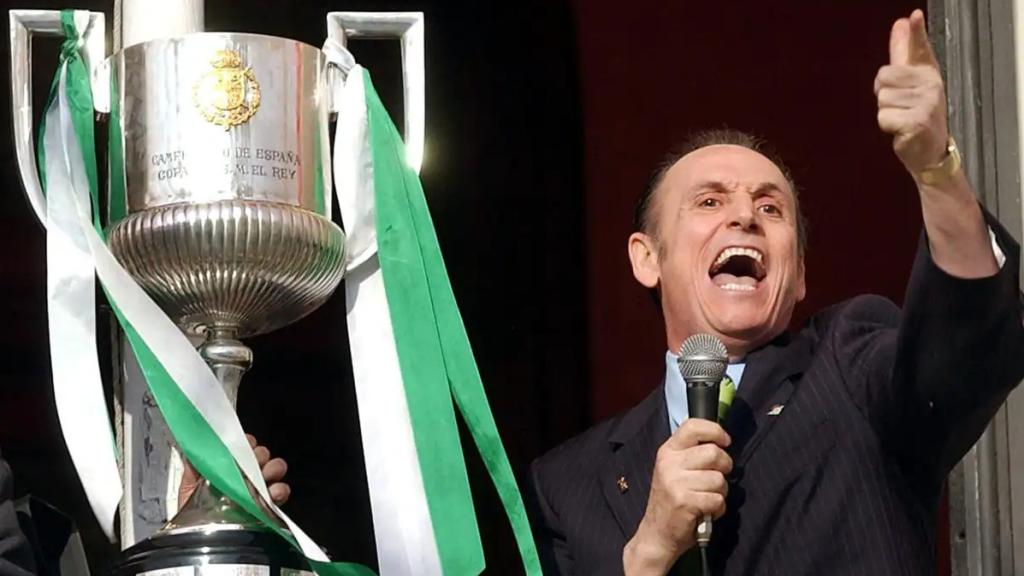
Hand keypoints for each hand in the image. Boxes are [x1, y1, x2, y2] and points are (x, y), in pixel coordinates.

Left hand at [178, 434, 290, 509]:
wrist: (199, 542)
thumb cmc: (192, 516)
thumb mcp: (187, 488)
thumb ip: (192, 466)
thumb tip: (193, 445)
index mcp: (228, 467)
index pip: (241, 445)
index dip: (243, 442)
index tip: (240, 444)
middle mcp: (245, 476)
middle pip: (260, 454)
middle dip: (259, 454)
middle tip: (252, 461)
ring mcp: (258, 490)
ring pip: (274, 469)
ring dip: (273, 468)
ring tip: (265, 475)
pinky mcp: (268, 507)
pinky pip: (281, 493)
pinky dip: (280, 490)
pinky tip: (272, 493)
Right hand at [623, 419, 731, 574]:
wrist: (657, 534)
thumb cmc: (672, 501)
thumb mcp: (674, 470)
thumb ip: (691, 453)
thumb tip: (721, 441)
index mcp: (667, 451)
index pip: (693, 426)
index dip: (715, 431)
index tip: (725, 441)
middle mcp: (669, 463)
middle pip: (714, 452)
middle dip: (724, 467)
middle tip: (716, 479)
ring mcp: (675, 482)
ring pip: (719, 479)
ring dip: (720, 492)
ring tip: (706, 498)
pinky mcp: (684, 502)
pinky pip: (717, 499)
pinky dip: (717, 509)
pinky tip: (705, 511)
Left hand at [875, 9, 948, 174]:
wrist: (929, 151)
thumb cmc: (917, 114)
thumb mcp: (911, 82)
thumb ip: (904, 53)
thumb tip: (901, 22)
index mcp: (928, 72)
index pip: (920, 48)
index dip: (916, 33)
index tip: (913, 16)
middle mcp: (930, 85)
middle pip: (883, 76)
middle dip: (883, 93)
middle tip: (899, 106)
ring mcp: (926, 104)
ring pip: (882, 98)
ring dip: (885, 111)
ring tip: (902, 118)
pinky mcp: (916, 122)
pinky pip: (883, 117)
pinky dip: (887, 126)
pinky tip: (901, 130)